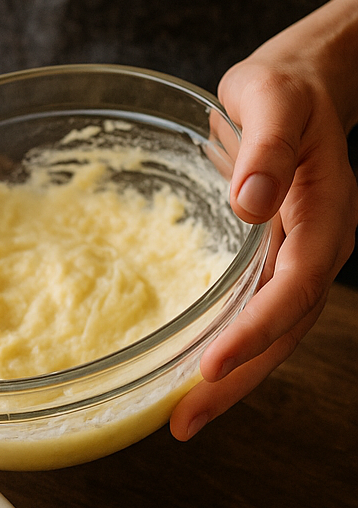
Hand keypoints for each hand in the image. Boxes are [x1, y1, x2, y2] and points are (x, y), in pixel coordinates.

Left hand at [170, 0, 357, 440]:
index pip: (292, 290)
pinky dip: (227, 350)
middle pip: (283, 332)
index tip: (211, 367)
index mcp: (325, 218)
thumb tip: (252, 201)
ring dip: (231, 380)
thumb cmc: (287, 87)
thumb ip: (269, 145)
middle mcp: (314, 250)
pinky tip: (192, 376)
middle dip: (237, 381)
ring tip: (182, 419)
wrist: (303, 84)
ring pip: (270, 334)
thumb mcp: (275, 97)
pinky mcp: (270, 262)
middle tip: (184, 423)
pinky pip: (252, 316)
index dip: (254, 332)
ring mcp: (295, 260)